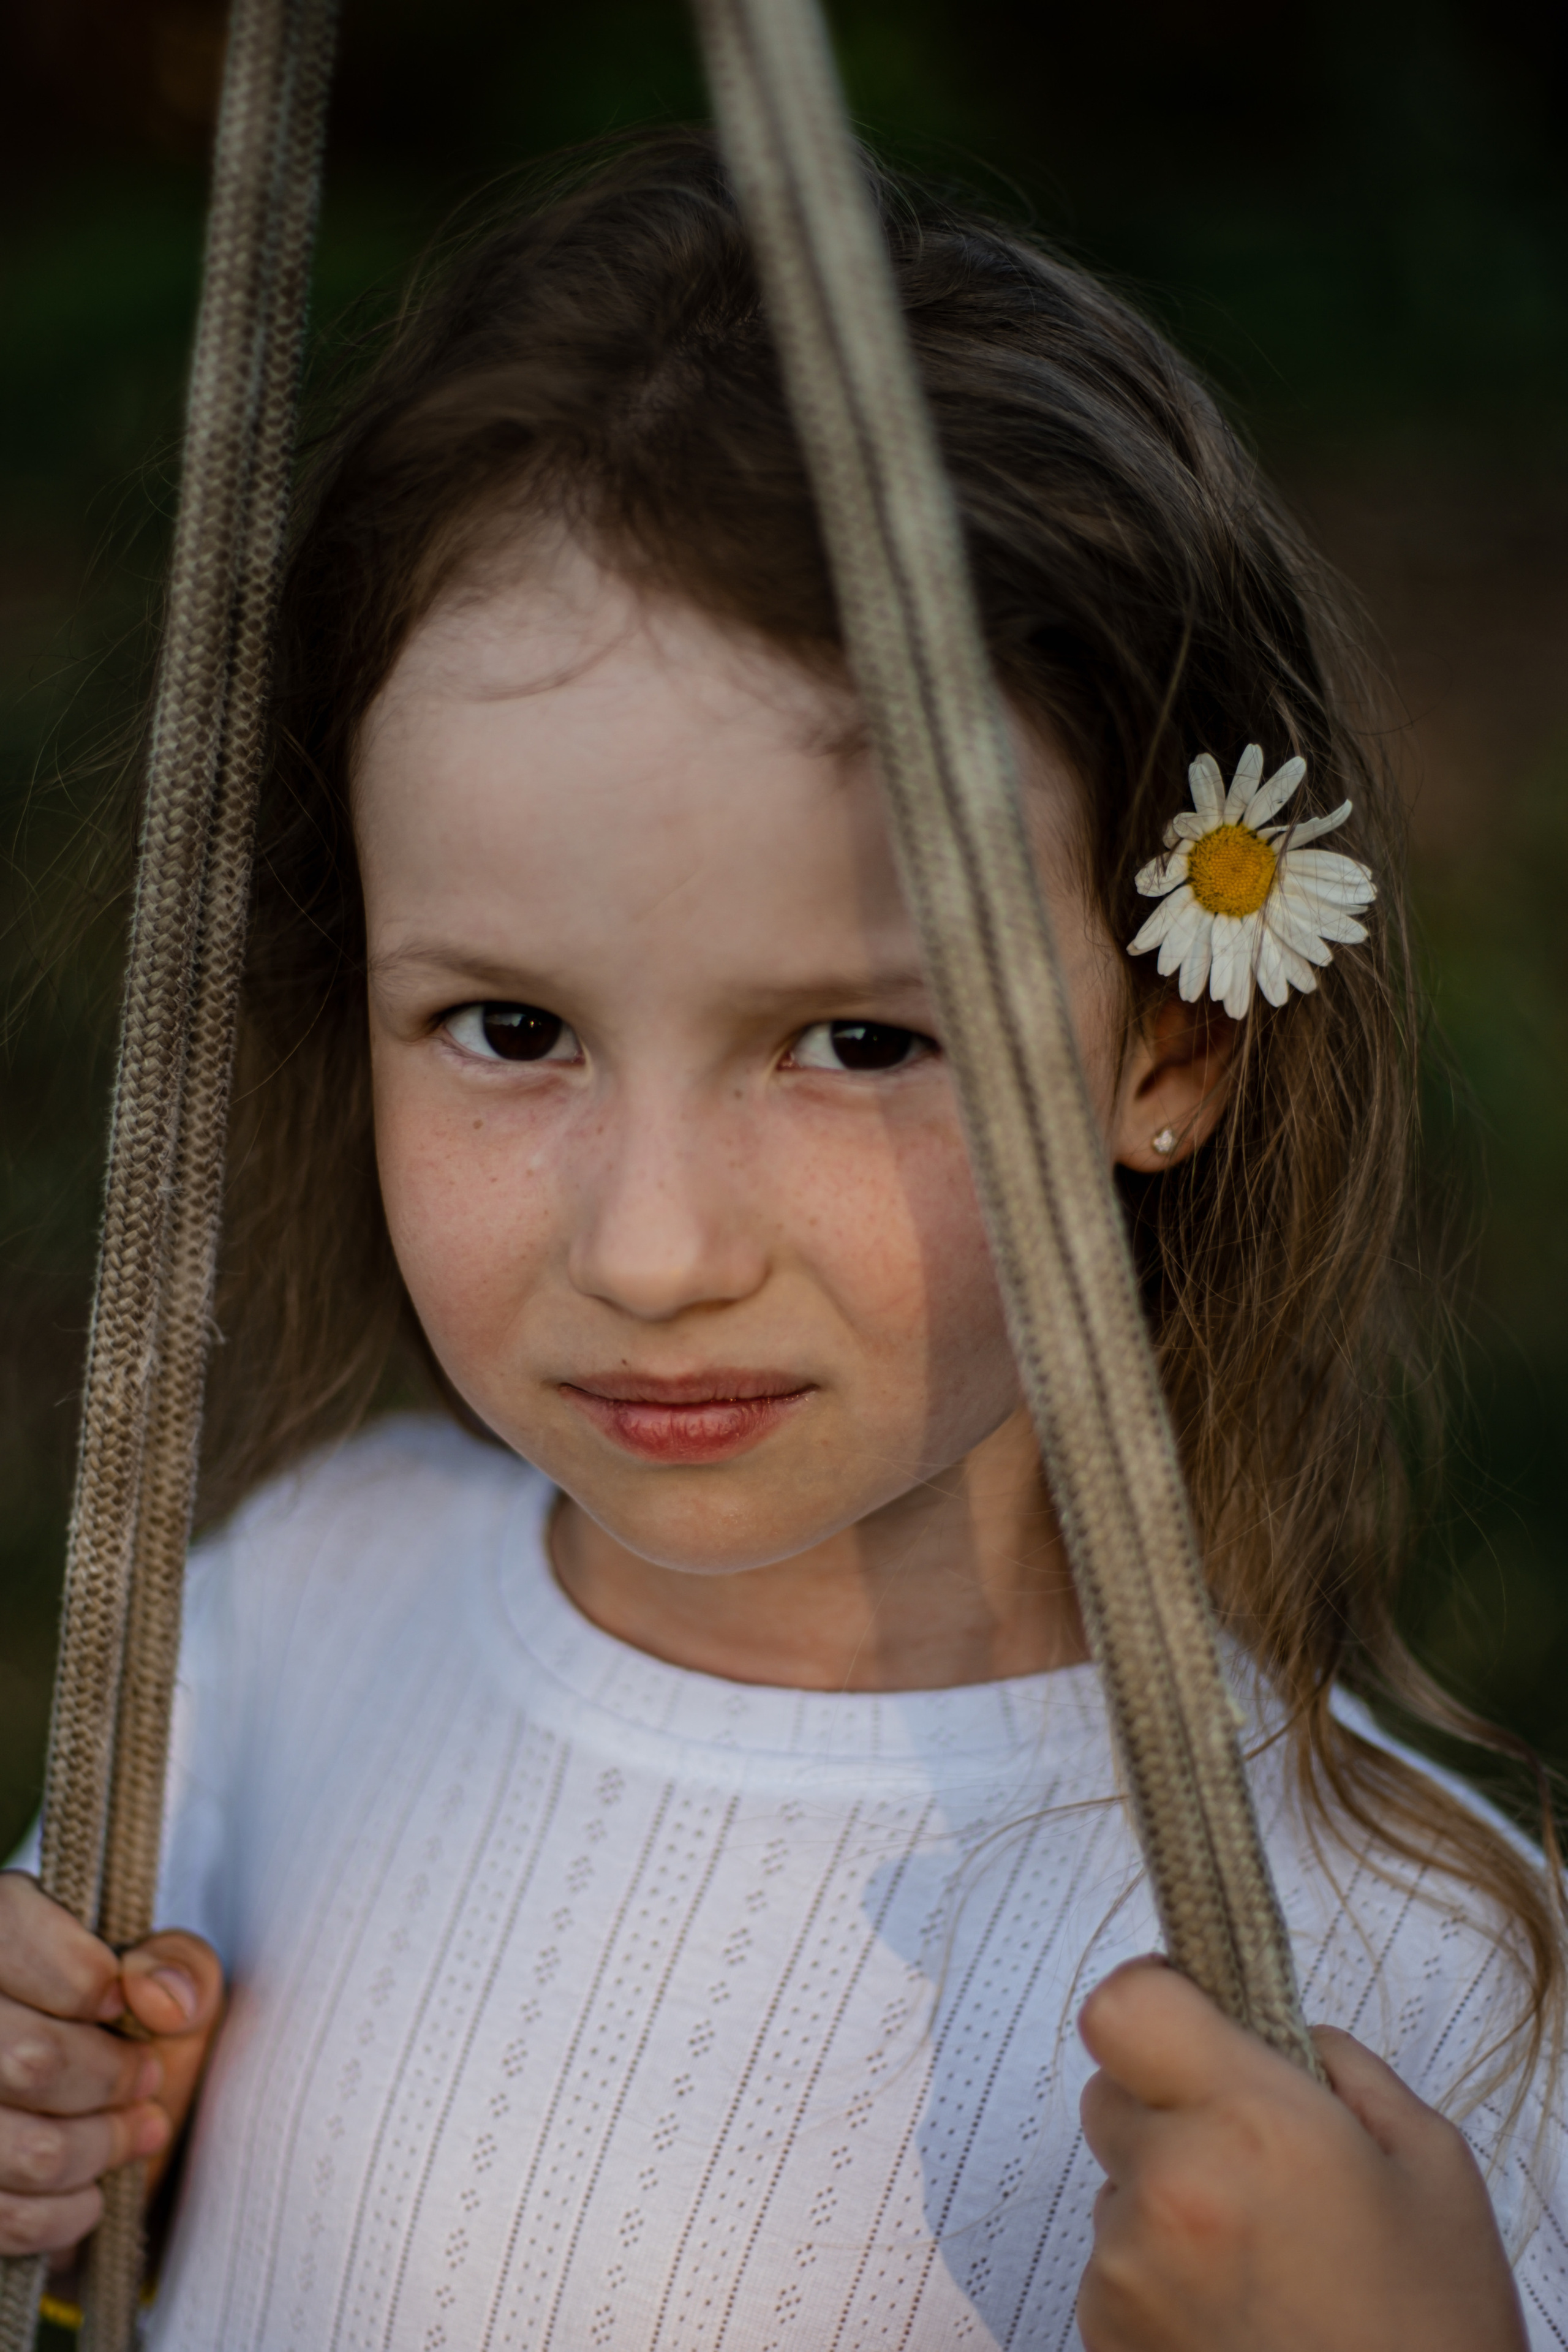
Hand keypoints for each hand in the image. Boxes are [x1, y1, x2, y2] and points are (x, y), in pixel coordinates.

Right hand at [0, 1871, 223, 2258]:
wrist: (95, 2106)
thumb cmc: (127, 2027)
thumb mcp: (167, 1974)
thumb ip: (179, 1964)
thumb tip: (163, 2001)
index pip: (18, 1944)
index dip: (88, 1982)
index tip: (121, 2008)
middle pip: (32, 2060)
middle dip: (112, 2080)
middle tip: (147, 2078)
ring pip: (23, 2148)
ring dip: (99, 2149)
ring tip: (136, 2131)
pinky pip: (4, 2217)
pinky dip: (62, 2216)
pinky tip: (90, 2192)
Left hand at [1076, 1955, 1528, 2351]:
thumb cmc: (1430, 2323)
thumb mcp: (1426, 2160)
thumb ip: (1336, 2064)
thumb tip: (1268, 2025)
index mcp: (1247, 2124)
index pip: (1123, 2007)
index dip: (1155, 2000)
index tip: (1193, 2021)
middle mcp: (1170, 2189)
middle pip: (1110, 2091)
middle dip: (1167, 2106)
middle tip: (1248, 2159)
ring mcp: (1127, 2268)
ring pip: (1116, 2181)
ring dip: (1165, 2195)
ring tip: (1258, 2255)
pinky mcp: (1103, 2330)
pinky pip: (1113, 2258)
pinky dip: (1157, 2270)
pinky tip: (1234, 2307)